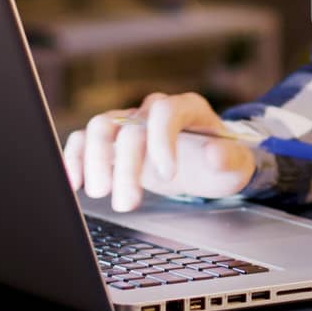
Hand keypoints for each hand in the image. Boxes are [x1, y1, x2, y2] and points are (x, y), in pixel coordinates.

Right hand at [63, 92, 256, 211]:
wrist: (206, 165)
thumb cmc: (221, 162)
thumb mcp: (236, 164)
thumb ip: (228, 159)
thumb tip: (214, 154)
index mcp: (187, 108)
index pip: (167, 111)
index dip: (162, 140)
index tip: (167, 174)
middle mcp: (154, 110)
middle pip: (130, 126)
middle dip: (126, 166)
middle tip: (127, 202)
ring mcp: (130, 122)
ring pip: (101, 127)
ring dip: (95, 160)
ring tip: (100, 193)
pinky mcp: (113, 140)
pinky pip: (85, 139)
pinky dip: (75, 157)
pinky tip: (75, 182)